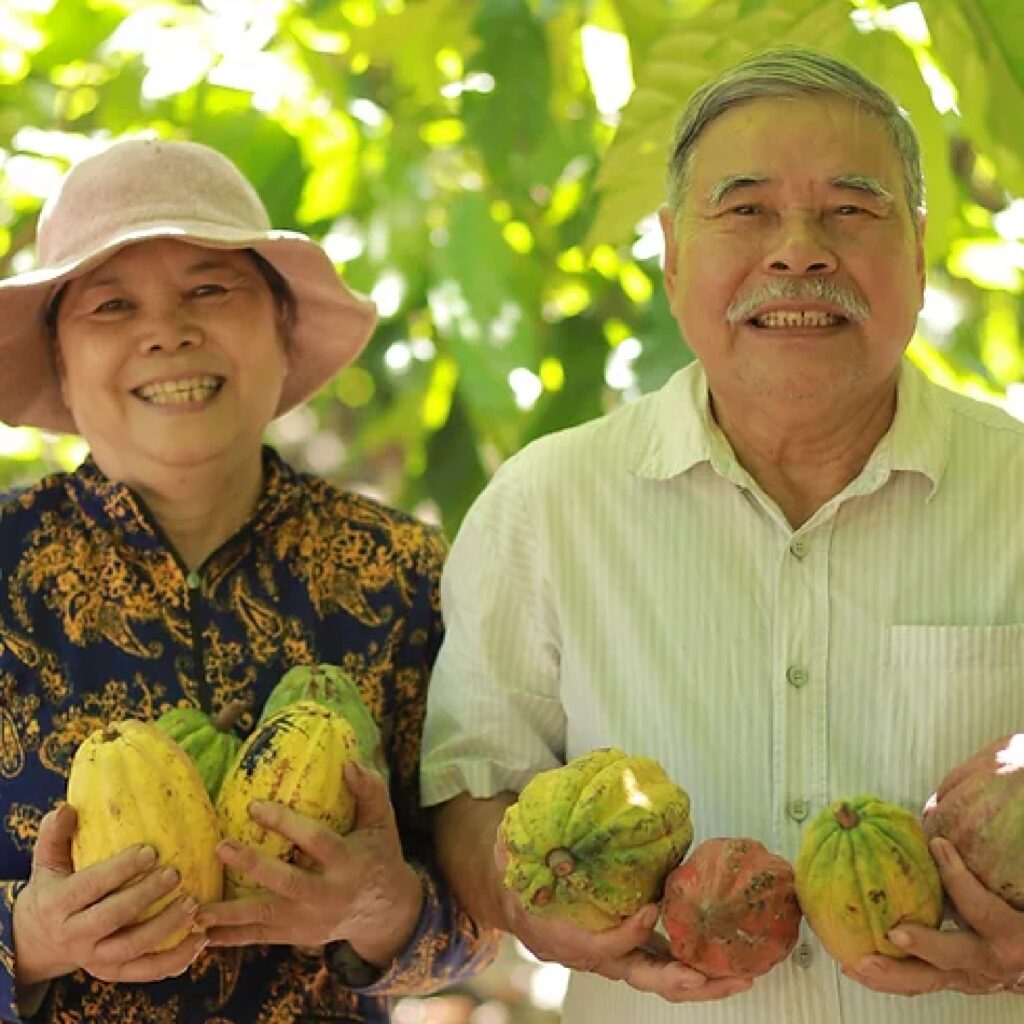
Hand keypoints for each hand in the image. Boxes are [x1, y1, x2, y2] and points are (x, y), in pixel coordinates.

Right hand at [13, 804, 206, 985]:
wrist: (40, 939)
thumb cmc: (55, 887)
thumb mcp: (47, 862)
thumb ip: (55, 835)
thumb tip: (67, 808)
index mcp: (58, 904)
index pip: (90, 886)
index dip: (120, 870)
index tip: (150, 850)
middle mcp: (75, 935)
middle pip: (112, 918)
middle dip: (145, 896)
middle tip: (176, 874)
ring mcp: (95, 958)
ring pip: (133, 948)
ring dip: (166, 927)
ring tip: (194, 903)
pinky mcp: (114, 973)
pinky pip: (146, 971)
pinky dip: (174, 960)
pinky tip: (200, 940)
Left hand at [198, 761, 422, 966]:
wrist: (385, 914)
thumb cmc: (379, 856)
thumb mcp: (383, 824)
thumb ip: (371, 792)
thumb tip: (349, 763)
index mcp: (349, 862)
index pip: (316, 841)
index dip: (285, 824)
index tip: (253, 806)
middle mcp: (329, 894)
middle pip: (287, 882)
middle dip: (252, 867)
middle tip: (220, 847)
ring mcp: (311, 920)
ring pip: (267, 916)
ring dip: (230, 914)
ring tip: (197, 908)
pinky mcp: (297, 936)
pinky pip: (260, 937)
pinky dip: (231, 937)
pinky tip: (201, 934)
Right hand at [494, 838, 751, 1003]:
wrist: (516, 901)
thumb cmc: (518, 878)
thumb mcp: (509, 857)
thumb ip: (515, 845)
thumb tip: (523, 824)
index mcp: (567, 938)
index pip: (602, 948)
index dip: (627, 934)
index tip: (651, 908)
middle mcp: (597, 957)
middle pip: (643, 978)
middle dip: (681, 980)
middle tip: (715, 974)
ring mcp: (618, 957)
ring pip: (662, 978)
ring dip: (703, 980)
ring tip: (742, 976)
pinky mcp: (635, 948)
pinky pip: (667, 962)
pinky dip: (697, 962)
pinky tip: (728, 955)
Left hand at [842, 838, 1023, 996]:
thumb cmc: (1017, 913)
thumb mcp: (1012, 892)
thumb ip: (982, 867)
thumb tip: (941, 814)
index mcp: (1010, 933)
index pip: (982, 909)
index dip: (960, 879)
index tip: (937, 846)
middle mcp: (989, 960)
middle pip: (953, 955)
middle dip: (923, 945)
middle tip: (893, 933)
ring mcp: (969, 976)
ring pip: (928, 979)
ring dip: (892, 973)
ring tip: (856, 963)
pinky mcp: (952, 982)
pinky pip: (919, 983)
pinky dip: (888, 979)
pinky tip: (857, 970)